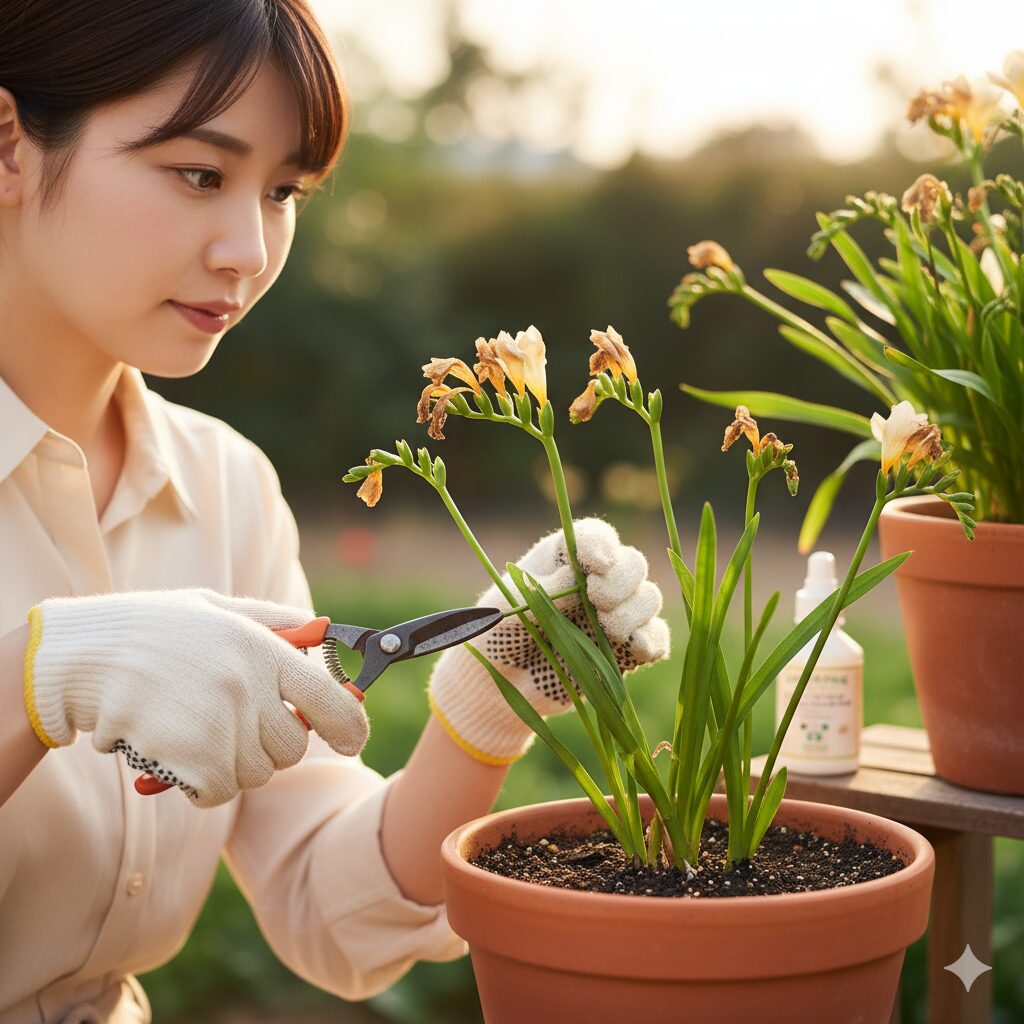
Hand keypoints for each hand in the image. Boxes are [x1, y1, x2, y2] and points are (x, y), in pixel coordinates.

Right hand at [23, 588, 368, 807]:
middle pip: (293, 746)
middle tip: (236, 724)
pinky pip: (220, 792)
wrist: (83, 657)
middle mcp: (251, 688)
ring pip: (256, 773)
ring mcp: (223, 728)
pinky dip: (204, 784)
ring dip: (234, 763)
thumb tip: (321, 629)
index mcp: (264, 649)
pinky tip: (180, 752)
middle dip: (272, 743)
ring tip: (196, 729)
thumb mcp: (216, 607)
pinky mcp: (194, 763)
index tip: (353, 740)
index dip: (350, 726)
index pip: (332, 700)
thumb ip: (274, 621)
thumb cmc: (151, 629)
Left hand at [428, 518, 669, 763]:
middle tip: (596, 601)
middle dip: (621, 581)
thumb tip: (577, 579)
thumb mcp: (505, 608)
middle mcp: (595, 581)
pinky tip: (635, 648)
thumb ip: (540, 592)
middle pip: (633, 563)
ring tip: (608, 628)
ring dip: (635, 611)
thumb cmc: (496, 634)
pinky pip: (655, 639)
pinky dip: (652, 640)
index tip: (598, 566)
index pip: (595, 536)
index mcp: (564, 558)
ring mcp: (613, 615)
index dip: (603, 545)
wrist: (498, 685)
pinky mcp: (624, 651)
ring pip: (649, 598)